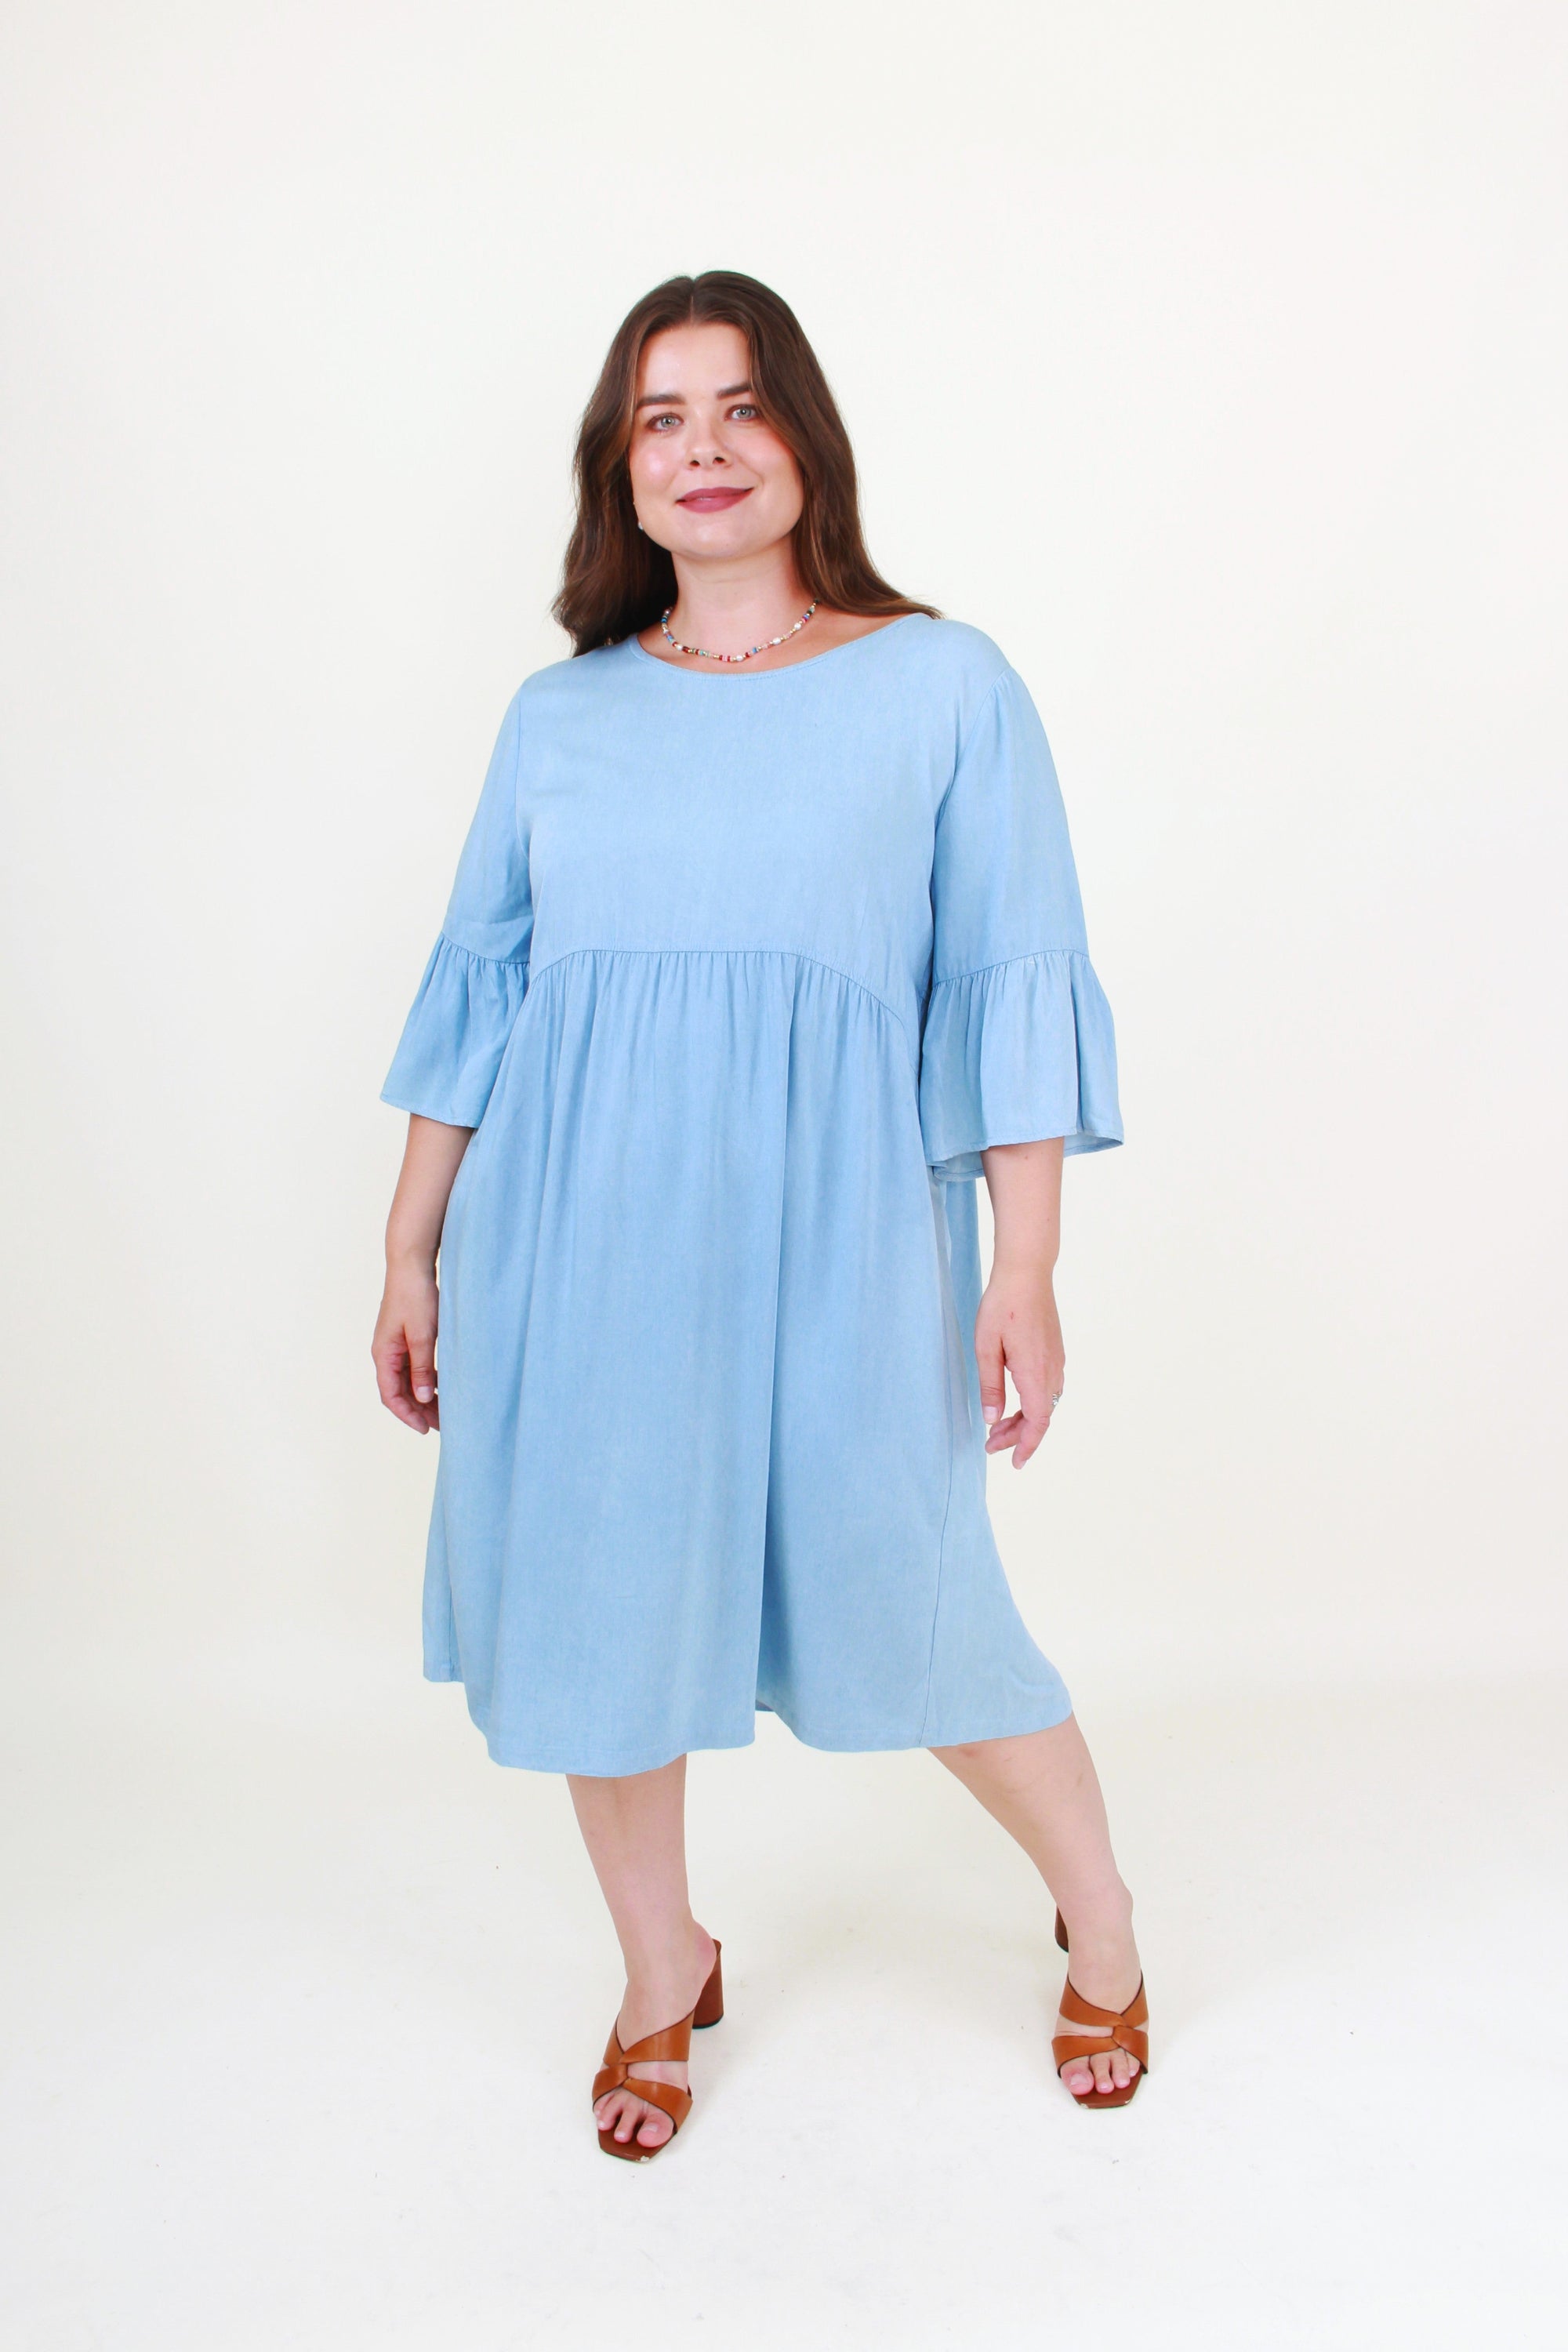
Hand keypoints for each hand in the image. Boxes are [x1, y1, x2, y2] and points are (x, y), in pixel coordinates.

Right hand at [372, 1258, 440, 1433]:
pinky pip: (413, 1367)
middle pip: (399, 1391)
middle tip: (441, 1425)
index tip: (425, 1429)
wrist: (412, 1265)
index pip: (391, 1395)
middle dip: (418, 1410)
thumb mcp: (422, 1335)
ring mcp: (394, 1345)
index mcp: (384, 1354)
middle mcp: (385, 1352)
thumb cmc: (415, 1296)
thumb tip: (422, 1398)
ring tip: (444, 1410)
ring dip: (423, 1396)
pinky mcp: (405, 1337)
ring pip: (407, 1380)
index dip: (407, 1415)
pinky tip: (442, 1385)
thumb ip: (422, 1368)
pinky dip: (426, 1379)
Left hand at [973, 1259, 1063, 1467]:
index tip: (1014, 1463)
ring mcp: (1056, 1361)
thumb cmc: (1002, 1306)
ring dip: (1024, 1420)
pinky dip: (1031, 1403)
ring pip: (1045, 1403)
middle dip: (1018, 1436)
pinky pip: (1047, 1388)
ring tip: (998, 1426)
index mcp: (1035, 1373)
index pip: (1037, 1423)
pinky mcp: (1055, 1352)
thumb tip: (992, 1420)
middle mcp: (1052, 1371)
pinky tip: (1013, 1400)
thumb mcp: (986, 1348)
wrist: (1027, 1273)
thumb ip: (990, 1387)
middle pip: (1041, 1417)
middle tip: (991, 1445)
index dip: (1026, 1446)